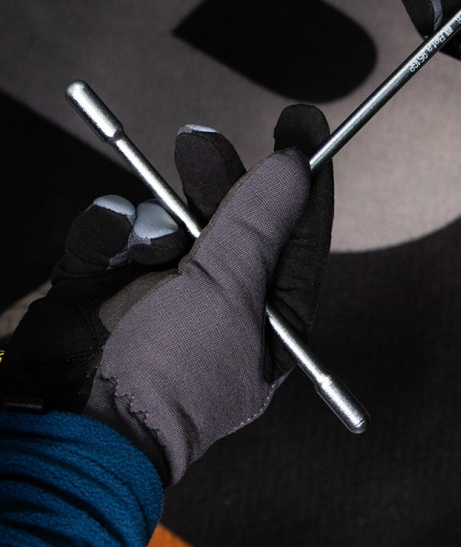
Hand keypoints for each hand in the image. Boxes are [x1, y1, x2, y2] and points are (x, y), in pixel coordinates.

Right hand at [0, 105, 333, 484]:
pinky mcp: (103, 282)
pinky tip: (107, 250)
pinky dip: (105, 232)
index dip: (303, 175)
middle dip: (218, 176)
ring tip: (148, 243)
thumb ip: (260, 222)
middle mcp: (218, 297)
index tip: (302, 119)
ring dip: (156, 218)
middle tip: (199, 141)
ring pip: (168, 215)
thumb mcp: (228, 292)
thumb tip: (298, 164)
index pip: (298, 232)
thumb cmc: (170, 374)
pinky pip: (111, 232)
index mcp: (267, 312)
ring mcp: (159, 289)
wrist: (70, 427)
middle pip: (232, 214)